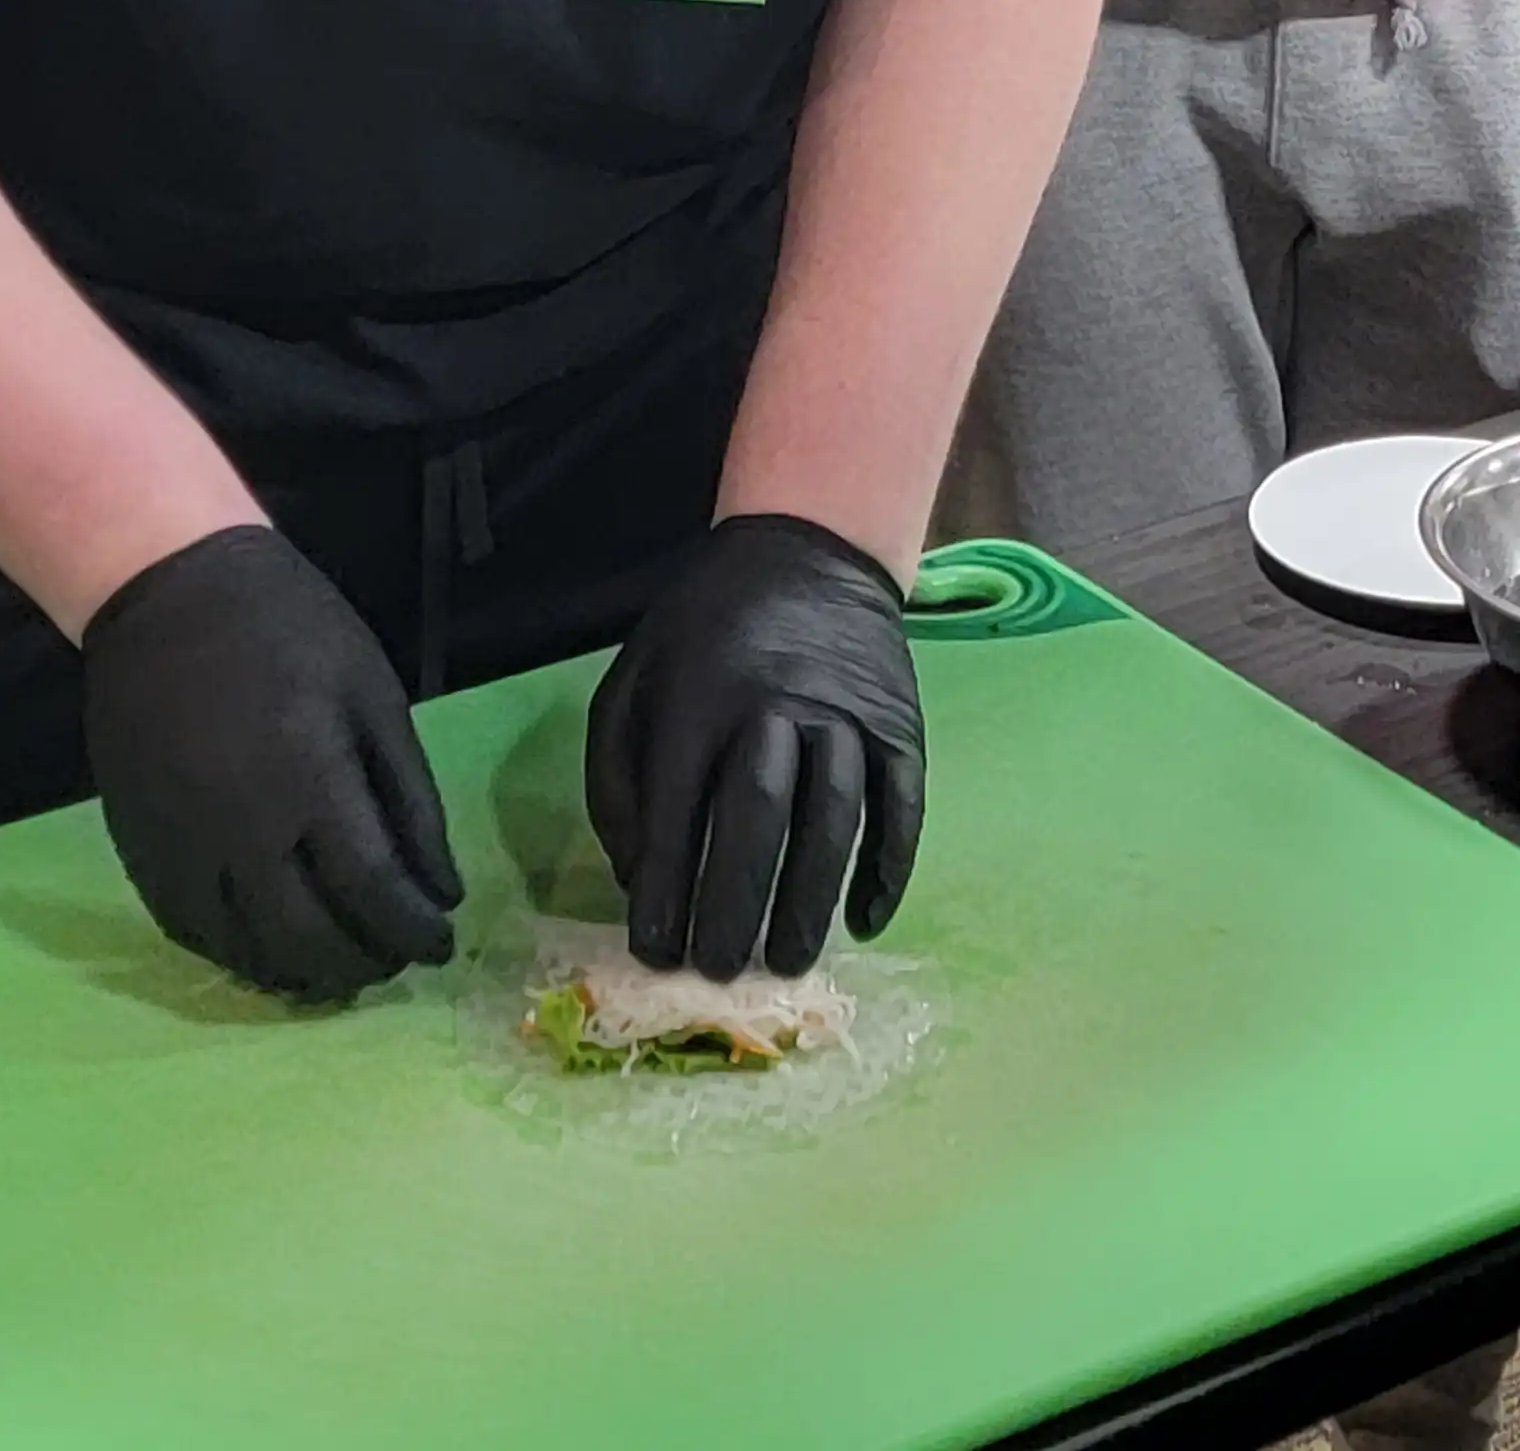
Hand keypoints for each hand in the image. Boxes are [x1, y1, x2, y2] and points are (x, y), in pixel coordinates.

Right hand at [81, 526, 460, 998]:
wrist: (166, 592)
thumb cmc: (287, 629)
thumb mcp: (373, 694)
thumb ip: (410, 799)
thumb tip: (441, 891)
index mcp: (310, 778)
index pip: (373, 891)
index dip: (415, 931)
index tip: (443, 944)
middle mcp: (240, 831)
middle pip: (310, 940)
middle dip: (365, 965)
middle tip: (395, 960)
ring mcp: (182, 849)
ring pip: (248, 953)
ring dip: (304, 976)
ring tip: (343, 967)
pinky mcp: (141, 852)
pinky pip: (195, 934)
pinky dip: (244, 956)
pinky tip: (276, 950)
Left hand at [587, 513, 924, 980]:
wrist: (807, 545)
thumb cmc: (705, 630)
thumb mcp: (632, 679)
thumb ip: (617, 777)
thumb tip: (637, 878)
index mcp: (699, 694)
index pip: (677, 811)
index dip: (664, 891)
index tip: (656, 953)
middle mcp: (776, 702)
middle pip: (758, 821)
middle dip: (735, 908)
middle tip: (721, 973)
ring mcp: (848, 711)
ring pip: (833, 818)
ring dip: (811, 900)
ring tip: (789, 963)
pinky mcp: (901, 721)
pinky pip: (901, 805)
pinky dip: (887, 867)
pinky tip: (864, 918)